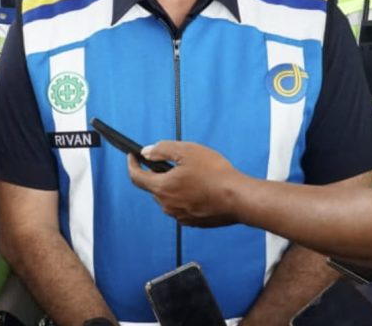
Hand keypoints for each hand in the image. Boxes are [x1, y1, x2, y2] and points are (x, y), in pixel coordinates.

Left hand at [127, 141, 241, 226]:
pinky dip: (186, 197)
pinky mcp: (193, 222)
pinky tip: (201, 189)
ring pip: (169, 198)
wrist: (239, 198)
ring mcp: (180, 216)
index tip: (132, 157)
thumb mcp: (187, 151)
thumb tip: (146, 152)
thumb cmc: (215, 174)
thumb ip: (163, 149)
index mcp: (162, 188)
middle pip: (154, 187)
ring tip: (193, 175)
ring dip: (174, 186)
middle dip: (159, 174)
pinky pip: (182, 207)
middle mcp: (167, 205)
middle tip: (175, 162)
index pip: (136, 177)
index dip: (132, 165)